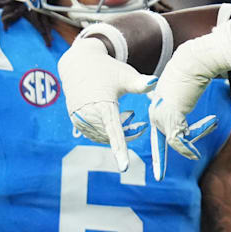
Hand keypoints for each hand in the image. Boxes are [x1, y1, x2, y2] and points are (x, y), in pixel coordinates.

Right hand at [57, 38, 155, 171]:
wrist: (79, 64)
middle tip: (139, 122)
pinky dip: (106, 132)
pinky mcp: (75, 120)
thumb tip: (155, 82)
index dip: (120, 150)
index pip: (113, 132)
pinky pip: (93, 134)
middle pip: (112, 137)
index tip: (124, 167)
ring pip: (103, 138)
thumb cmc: (107, 69)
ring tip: (128, 116)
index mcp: (103, 105)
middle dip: (129, 133)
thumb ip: (140, 84)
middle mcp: (88, 114)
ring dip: (118, 133)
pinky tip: (114, 119)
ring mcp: (79, 119)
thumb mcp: (125, 75)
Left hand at [148, 37, 224, 179]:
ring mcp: (161, 114)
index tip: (158, 169)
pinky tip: (195, 152)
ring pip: (172, 141)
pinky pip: (178, 139)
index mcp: (155, 107)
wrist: (194, 61)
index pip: (155, 133)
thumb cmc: (192, 74)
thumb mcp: (183, 94)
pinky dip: (187, 147)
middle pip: (162, 140)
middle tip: (164, 174)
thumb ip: (181, 106)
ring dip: (187, 147)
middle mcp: (154, 112)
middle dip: (167, 157)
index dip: (158, 152)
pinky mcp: (171, 114)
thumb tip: (185, 113)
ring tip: (198, 150)